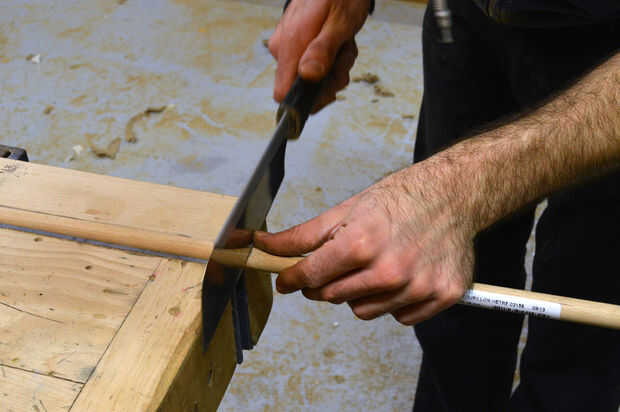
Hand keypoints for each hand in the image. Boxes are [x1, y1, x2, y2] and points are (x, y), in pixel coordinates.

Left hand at [254, 164, 475, 324]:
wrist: (452, 194)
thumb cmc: (399, 198)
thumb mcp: (346, 210)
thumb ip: (303, 235)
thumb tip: (264, 244)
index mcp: (360, 244)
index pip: (310, 277)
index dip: (292, 279)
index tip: (287, 280)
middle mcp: (389, 271)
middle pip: (333, 298)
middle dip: (328, 282)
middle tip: (341, 262)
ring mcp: (417, 287)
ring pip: (364, 312)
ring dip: (361, 294)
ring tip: (377, 265)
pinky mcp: (441, 297)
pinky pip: (400, 317)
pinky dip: (394, 302)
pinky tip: (403, 276)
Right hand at [269, 0, 370, 111]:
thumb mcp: (340, 22)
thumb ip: (323, 50)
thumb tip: (307, 76)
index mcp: (290, 44)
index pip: (284, 93)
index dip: (307, 99)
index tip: (329, 87)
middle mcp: (283, 49)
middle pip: (304, 89)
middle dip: (331, 79)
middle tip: (343, 55)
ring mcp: (288, 49)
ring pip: (313, 79)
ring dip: (335, 68)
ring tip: (342, 44)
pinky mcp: (296, 49)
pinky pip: (314, 68)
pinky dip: (331, 61)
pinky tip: (337, 44)